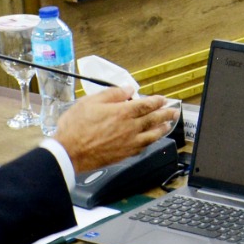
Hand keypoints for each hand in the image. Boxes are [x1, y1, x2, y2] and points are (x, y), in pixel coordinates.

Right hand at [55, 88, 178, 172]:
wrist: (69, 152)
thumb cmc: (76, 127)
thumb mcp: (91, 102)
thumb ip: (112, 94)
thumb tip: (127, 89)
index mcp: (122, 112)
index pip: (146, 104)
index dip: (156, 101)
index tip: (162, 99)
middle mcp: (129, 128)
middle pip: (153, 119)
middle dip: (165, 113)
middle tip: (174, 111)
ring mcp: (129, 142)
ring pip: (152, 135)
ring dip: (162, 128)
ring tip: (168, 124)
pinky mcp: (125, 154)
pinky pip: (143, 147)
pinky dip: (151, 142)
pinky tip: (152, 140)